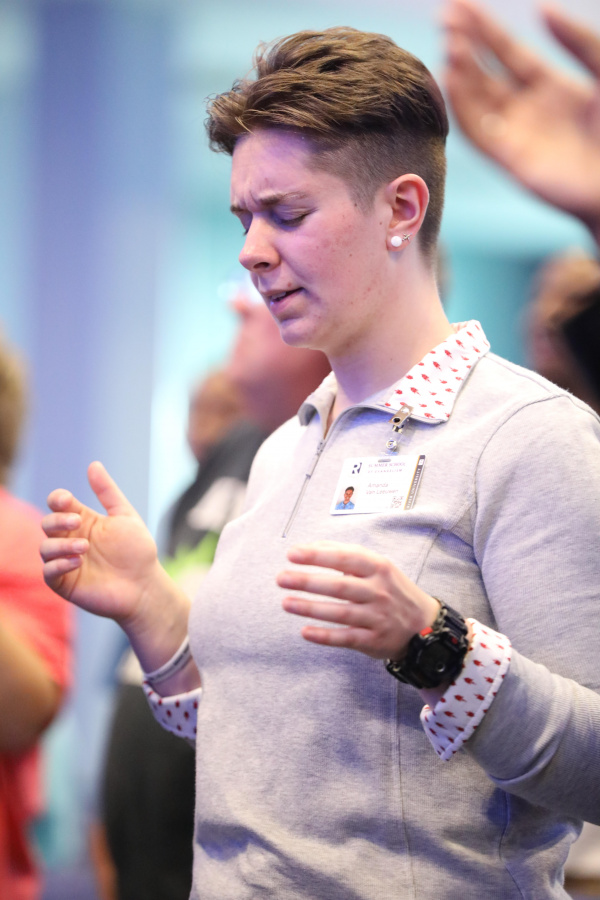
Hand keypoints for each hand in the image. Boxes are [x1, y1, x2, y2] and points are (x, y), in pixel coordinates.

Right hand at [41, 461, 159, 627]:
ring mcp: (66, 561)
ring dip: (60, 544)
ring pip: (45, 548)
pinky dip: (58, 564)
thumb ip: (107, 492)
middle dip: (58, 520)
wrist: (145, 586)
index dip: (57, 499)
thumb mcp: (125, 516)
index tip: (67, 501)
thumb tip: (93, 464)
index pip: (58, 504)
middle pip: (47, 523)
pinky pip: (48, 572)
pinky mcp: (65, 583)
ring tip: (85, 548)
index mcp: (83, 521)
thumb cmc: (138, 552)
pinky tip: (77, 561)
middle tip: (77, 522)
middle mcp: (71, 539)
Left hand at [277, 541, 438, 659]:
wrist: (424, 624)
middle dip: (307, 581)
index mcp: (378, 568)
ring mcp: (377, 617)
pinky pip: (345, 638)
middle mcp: (379, 592)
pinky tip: (305, 631)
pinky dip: (324, 636)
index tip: (292, 554)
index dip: (317, 555)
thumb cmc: (391, 589)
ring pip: (340, 612)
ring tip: (285, 602)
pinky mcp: (374, 640)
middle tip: (281, 578)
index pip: (345, 558)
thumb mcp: (377, 566)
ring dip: (310, 607)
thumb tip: (311, 546)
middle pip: (339, 586)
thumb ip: (346, 554)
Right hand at [443, 0, 599, 239]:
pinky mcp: (510, 160)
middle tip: (443, 17)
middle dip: (464, 45)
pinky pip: (478, 133)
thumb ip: (577, 39)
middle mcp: (525, 108)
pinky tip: (453, 82)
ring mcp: (515, 134)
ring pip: (477, 100)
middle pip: (485, 72)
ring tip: (450, 45)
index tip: (458, 5)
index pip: (506, 50)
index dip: (483, 27)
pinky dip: (462, 109)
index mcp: (548, 84)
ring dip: (461, 73)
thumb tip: (542, 6)